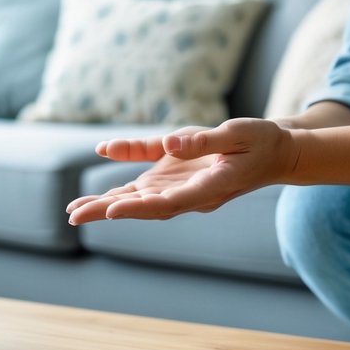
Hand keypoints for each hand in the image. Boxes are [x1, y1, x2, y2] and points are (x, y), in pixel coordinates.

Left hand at [66, 118, 296, 222]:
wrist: (275, 154)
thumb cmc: (260, 141)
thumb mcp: (237, 133)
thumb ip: (203, 141)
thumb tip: (169, 145)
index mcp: (209, 188)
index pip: (168, 203)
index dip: (138, 207)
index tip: (111, 211)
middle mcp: (191, 196)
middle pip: (145, 208)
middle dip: (109, 211)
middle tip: (73, 216)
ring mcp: (182, 190)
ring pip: (140, 202)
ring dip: (107, 206)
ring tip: (73, 212)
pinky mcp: (176, 179)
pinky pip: (144, 189)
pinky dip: (120, 194)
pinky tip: (95, 200)